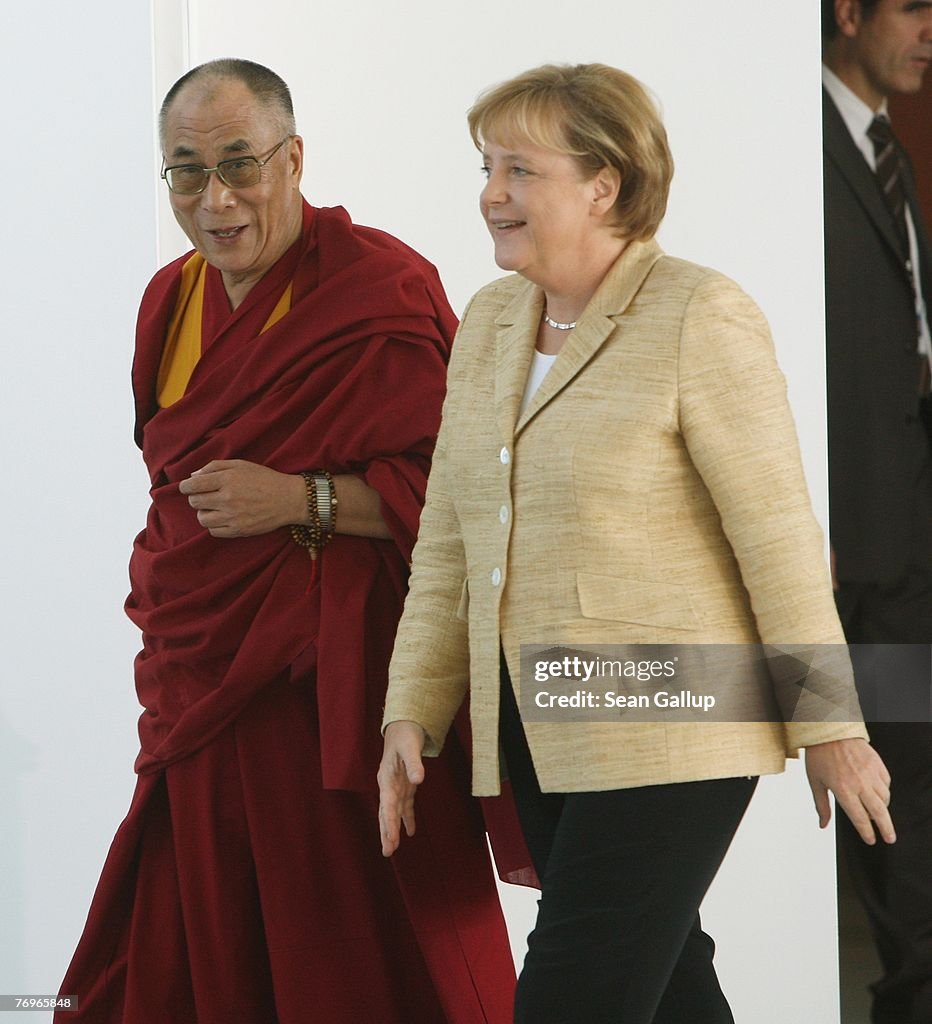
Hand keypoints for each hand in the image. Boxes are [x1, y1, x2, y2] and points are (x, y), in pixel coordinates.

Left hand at [178, 460, 304, 537]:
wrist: (289, 499)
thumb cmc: (266, 479)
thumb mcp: (242, 465)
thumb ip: (216, 466)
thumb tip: (193, 476)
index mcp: (227, 479)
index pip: (193, 485)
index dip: (185, 487)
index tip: (187, 487)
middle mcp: (228, 498)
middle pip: (195, 502)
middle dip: (196, 498)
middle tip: (206, 496)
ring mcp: (233, 516)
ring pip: (202, 518)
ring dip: (205, 512)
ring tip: (215, 508)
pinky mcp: (239, 530)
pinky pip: (214, 531)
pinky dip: (215, 525)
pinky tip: (223, 518)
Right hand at [377, 720, 426, 856]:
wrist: (403, 726)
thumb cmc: (405, 735)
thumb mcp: (410, 747)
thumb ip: (414, 763)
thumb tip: (419, 780)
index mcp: (386, 777)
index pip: (387, 804)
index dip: (389, 821)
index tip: (392, 838)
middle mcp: (389, 785)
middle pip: (386, 812)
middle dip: (386, 832)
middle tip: (387, 852)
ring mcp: (396, 786)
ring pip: (393, 812)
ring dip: (393, 829)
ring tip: (391, 849)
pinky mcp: (405, 785)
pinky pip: (405, 805)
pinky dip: (407, 818)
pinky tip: (410, 832)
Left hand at [805, 738, 894, 844]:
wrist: (829, 731)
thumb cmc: (819, 755)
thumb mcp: (815, 781)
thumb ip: (821, 805)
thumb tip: (823, 825)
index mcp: (843, 789)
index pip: (859, 818)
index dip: (866, 832)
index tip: (870, 840)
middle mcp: (860, 783)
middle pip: (879, 812)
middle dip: (886, 829)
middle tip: (889, 838)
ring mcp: (871, 773)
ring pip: (885, 798)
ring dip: (882, 808)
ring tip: (875, 810)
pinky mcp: (878, 764)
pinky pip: (887, 783)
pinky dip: (884, 791)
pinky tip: (876, 791)